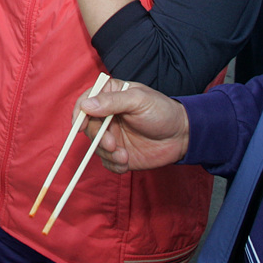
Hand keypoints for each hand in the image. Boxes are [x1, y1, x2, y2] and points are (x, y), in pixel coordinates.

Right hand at [76, 81, 190, 173]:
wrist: (182, 136)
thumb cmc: (162, 111)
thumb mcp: (138, 100)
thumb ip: (112, 102)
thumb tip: (86, 105)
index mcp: (110, 96)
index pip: (85, 102)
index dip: (79, 113)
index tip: (81, 125)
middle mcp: (107, 116)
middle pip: (88, 127)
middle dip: (98, 138)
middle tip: (112, 144)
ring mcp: (112, 135)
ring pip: (95, 147)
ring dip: (107, 154)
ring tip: (125, 156)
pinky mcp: (118, 153)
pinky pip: (106, 162)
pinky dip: (113, 165)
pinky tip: (126, 162)